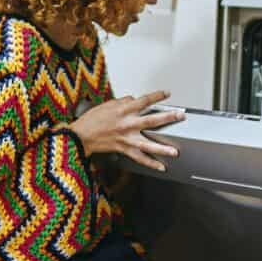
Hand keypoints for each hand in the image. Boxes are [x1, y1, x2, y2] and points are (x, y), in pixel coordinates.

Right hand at [69, 91, 185, 171]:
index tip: (167, 94)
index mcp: (123, 110)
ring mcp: (126, 138)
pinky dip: (150, 163)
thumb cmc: (92, 119)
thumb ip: (123, 102)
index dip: (157, 96)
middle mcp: (127, 124)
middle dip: (168, 118)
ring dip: (162, 148)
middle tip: (180, 116)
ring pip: (147, 144)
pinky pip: (139, 158)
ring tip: (175, 152)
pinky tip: (161, 166)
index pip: (144, 101)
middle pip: (151, 120)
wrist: (80, 135)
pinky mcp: (123, 149)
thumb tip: (134, 99)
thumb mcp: (108, 104)